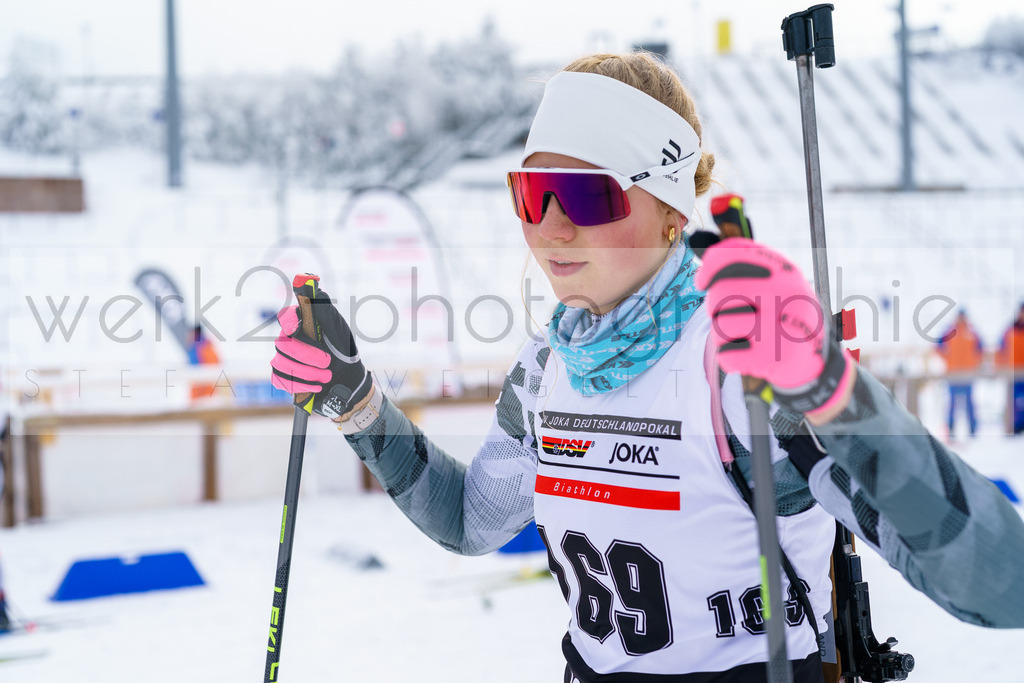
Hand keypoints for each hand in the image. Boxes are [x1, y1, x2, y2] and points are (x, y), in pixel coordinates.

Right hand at [270, 287, 372, 419]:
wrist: (346, 378)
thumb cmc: (342, 350)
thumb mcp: (339, 331)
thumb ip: (327, 313)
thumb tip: (318, 291)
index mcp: (300, 324)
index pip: (285, 317)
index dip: (288, 322)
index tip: (297, 329)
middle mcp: (287, 339)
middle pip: (283, 345)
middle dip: (307, 356)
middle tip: (327, 363)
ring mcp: (281, 358)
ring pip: (281, 364)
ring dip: (307, 372)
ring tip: (326, 376)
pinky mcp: (281, 377)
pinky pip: (280, 380)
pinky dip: (300, 385)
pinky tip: (316, 386)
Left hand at [695, 238, 854, 416]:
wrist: (816, 360)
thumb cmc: (784, 314)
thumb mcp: (779, 282)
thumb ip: (748, 266)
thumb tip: (706, 265)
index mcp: (785, 271)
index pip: (732, 256)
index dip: (710, 268)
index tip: (702, 282)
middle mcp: (784, 295)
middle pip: (720, 294)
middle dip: (717, 308)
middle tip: (733, 316)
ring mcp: (780, 327)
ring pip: (721, 326)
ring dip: (724, 335)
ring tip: (745, 337)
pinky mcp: (773, 359)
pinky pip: (726, 355)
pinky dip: (731, 359)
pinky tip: (750, 356)